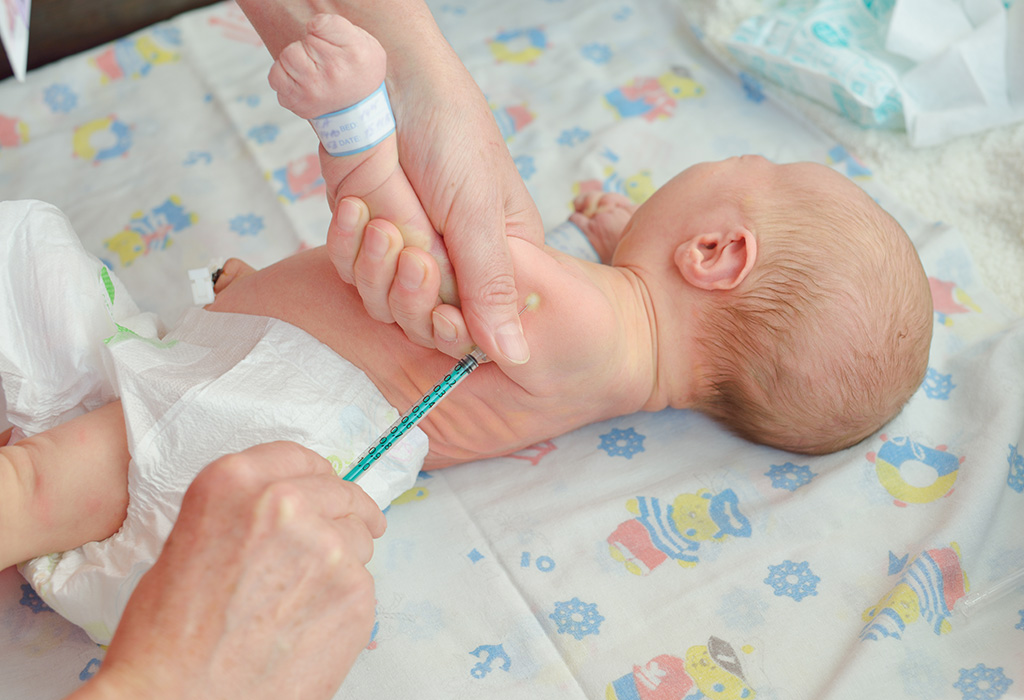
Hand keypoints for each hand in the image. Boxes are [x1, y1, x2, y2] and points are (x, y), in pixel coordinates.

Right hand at [71, 441, 385, 699]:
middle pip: (340, 493)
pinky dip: (344, 602)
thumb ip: (244, 511)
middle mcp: (286, 503)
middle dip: (339, 514)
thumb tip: (291, 507)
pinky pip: (363, 584)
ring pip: (359, 539)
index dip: (312, 475)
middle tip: (335, 537)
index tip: (321, 485)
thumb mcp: (191, 540)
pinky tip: (309, 627)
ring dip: (343, 558)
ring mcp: (327, 547)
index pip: (299, 457)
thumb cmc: (167, 637)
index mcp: (234, 481)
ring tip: (303, 598)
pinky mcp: (355, 592)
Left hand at [322, 5, 544, 364]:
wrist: (385, 79)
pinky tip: (353, 209)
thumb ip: (493, 286)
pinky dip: (345, 245)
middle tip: (414, 256)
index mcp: (501, 259)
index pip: (481, 325)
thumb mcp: (479, 213)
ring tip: (382, 224)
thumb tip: (516, 355)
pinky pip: (349, 271)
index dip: (457, 331)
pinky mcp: (364, 238)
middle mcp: (454, 263)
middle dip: (413, 297)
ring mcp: (406, 252)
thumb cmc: (450, 133)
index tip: (445, 318)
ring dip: (376, 269)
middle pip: (427, 323)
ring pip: (383, 305)